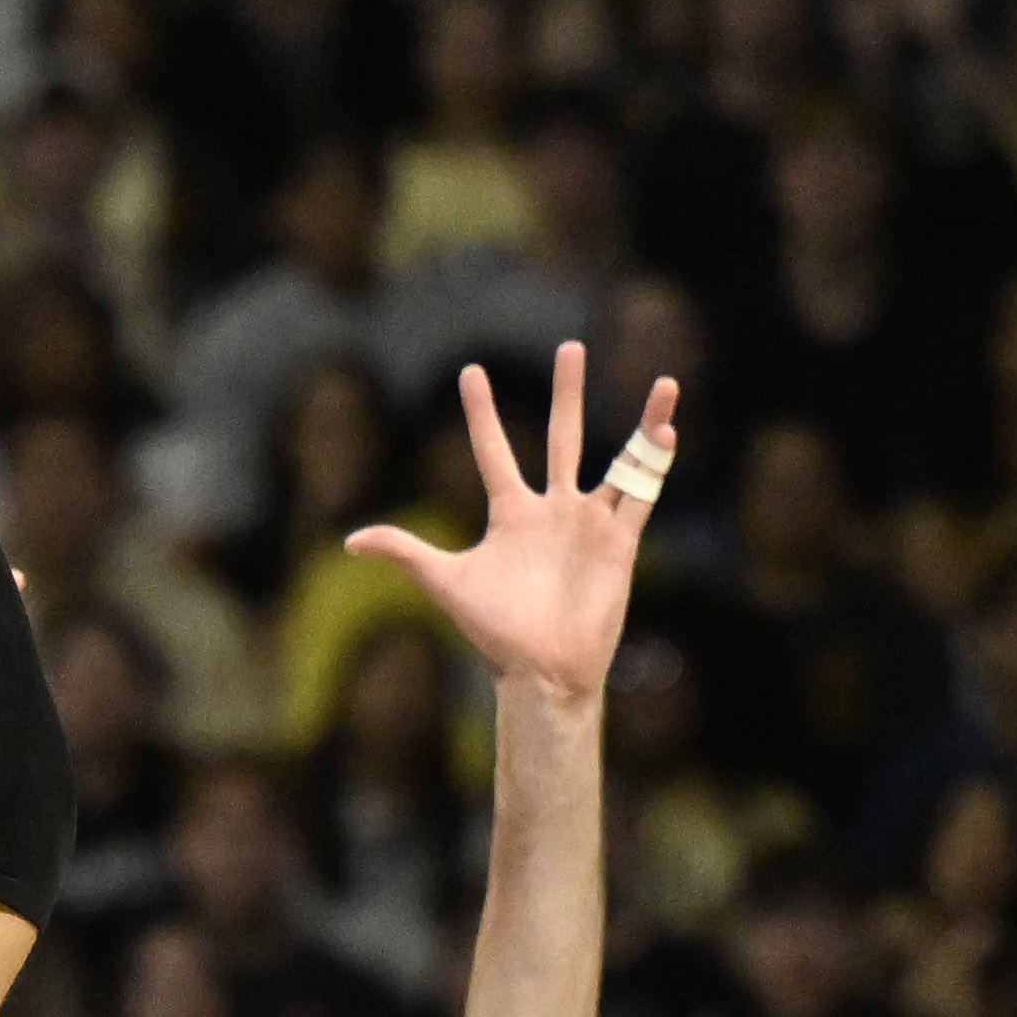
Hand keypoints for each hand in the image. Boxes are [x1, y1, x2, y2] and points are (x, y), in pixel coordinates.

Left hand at [344, 341, 674, 702]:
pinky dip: (656, 462)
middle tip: (570, 346)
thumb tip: (350, 541)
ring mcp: (590, 522)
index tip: (470, 371)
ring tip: (665, 381)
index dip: (480, 413)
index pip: (491, 450)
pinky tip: (667, 428)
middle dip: (567, 393)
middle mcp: (552, 509)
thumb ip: (405, 553)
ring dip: (643, 421)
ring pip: (621, 458)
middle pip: (562, 436)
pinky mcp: (620, 541)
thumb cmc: (494, 631)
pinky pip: (643, 493)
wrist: (541, 670)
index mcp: (510, 513)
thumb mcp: (446, 583)